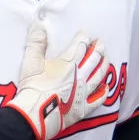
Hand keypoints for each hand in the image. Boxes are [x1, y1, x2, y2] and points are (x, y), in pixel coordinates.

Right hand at [8, 22, 109, 139]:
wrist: (36, 115)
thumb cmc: (33, 87)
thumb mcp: (31, 61)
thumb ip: (36, 42)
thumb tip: (38, 24)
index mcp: (68, 63)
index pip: (80, 46)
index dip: (84, 38)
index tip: (86, 33)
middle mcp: (80, 75)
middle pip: (93, 59)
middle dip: (98, 49)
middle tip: (101, 43)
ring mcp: (84, 92)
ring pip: (99, 76)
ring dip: (104, 66)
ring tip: (107, 59)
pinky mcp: (83, 108)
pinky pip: (98, 99)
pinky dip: (103, 92)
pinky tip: (106, 88)